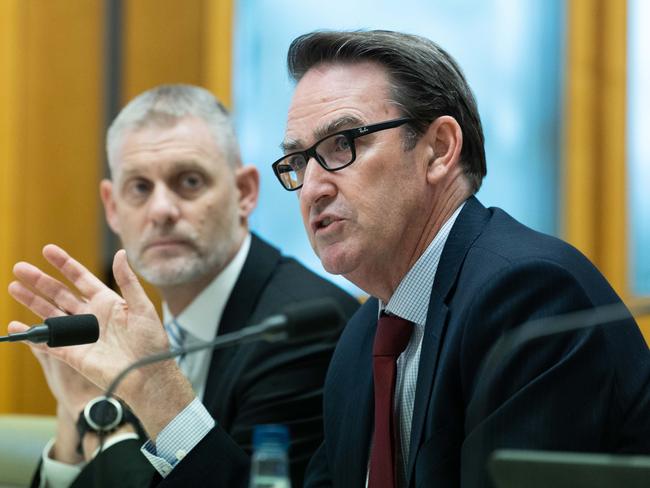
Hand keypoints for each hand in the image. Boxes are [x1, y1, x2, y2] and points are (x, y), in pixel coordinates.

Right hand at [8, 244, 194, 437]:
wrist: (147, 376)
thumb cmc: (151, 342)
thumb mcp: (142, 307)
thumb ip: (128, 281)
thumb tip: (120, 253)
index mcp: (107, 301)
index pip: (81, 278)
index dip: (64, 264)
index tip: (47, 250)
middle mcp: (91, 316)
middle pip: (60, 293)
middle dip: (40, 280)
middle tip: (20, 268)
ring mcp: (80, 335)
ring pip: (50, 314)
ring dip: (32, 301)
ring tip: (13, 287)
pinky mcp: (73, 354)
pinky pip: (48, 342)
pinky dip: (32, 334)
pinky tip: (16, 325)